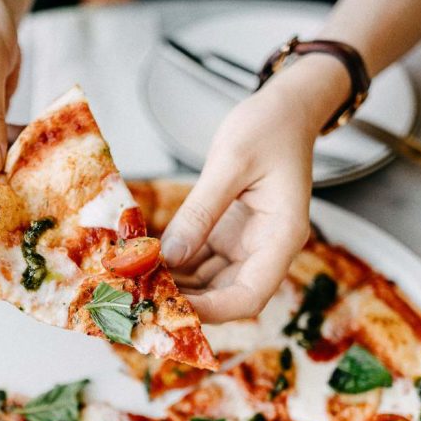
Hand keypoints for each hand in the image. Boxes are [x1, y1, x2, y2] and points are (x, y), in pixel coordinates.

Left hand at [162, 56, 350, 323]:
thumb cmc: (268, 127)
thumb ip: (200, 211)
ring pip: (209, 284)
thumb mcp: (231, 161)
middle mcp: (266, 250)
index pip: (250, 296)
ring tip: (135, 281)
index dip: (212, 310)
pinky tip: (144, 262)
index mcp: (282, 237)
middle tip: (139, 295)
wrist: (285, 111)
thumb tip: (169, 256)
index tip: (172, 307)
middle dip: (186, 301)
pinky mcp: (228, 237)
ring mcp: (246, 246)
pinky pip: (200, 263)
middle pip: (226, 296)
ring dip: (176, 286)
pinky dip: (175, 265)